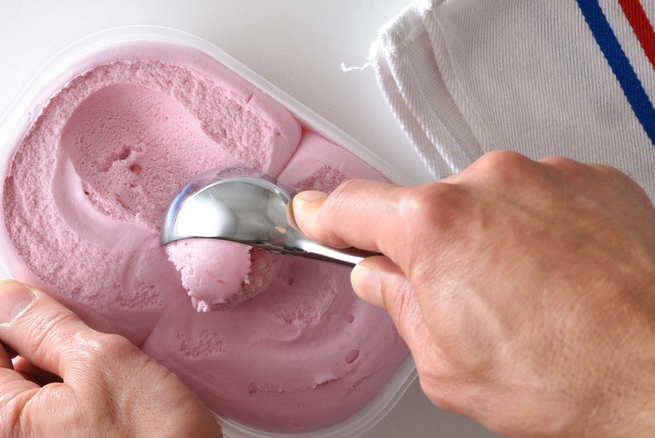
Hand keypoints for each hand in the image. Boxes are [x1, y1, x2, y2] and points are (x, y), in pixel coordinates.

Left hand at [0, 280, 220, 436]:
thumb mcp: (103, 363)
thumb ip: (46, 326)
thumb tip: (6, 299)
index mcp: (2, 421)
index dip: (8, 317)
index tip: (49, 315)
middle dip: (44, 342)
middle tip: (92, 346)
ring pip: (32, 384)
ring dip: (70, 365)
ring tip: (114, 373)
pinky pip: (57, 407)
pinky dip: (84, 389)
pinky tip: (120, 394)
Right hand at [290, 151, 654, 436]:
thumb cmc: (570, 380)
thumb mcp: (445, 365)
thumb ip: (398, 306)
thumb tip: (382, 280)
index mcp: (434, 226)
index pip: (351, 205)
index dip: (326, 218)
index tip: (318, 219)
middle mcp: (489, 183)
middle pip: (422, 206)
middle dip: (425, 247)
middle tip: (458, 299)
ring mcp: (545, 175)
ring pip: (483, 201)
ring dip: (486, 237)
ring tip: (525, 294)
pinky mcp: (592, 180)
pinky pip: (538, 196)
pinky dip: (537, 228)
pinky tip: (558, 276)